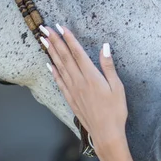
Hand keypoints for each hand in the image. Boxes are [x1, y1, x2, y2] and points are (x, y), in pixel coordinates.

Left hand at [40, 24, 127, 153]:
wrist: (106, 132)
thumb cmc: (115, 111)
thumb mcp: (118, 87)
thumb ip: (109, 66)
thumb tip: (105, 47)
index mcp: (91, 76)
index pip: (77, 53)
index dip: (69, 39)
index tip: (61, 27)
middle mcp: (79, 81)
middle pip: (64, 57)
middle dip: (55, 41)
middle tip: (45, 29)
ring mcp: (73, 90)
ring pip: (59, 67)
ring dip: (51, 53)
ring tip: (43, 41)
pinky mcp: (71, 99)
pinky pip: (59, 82)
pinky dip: (53, 71)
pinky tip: (49, 64)